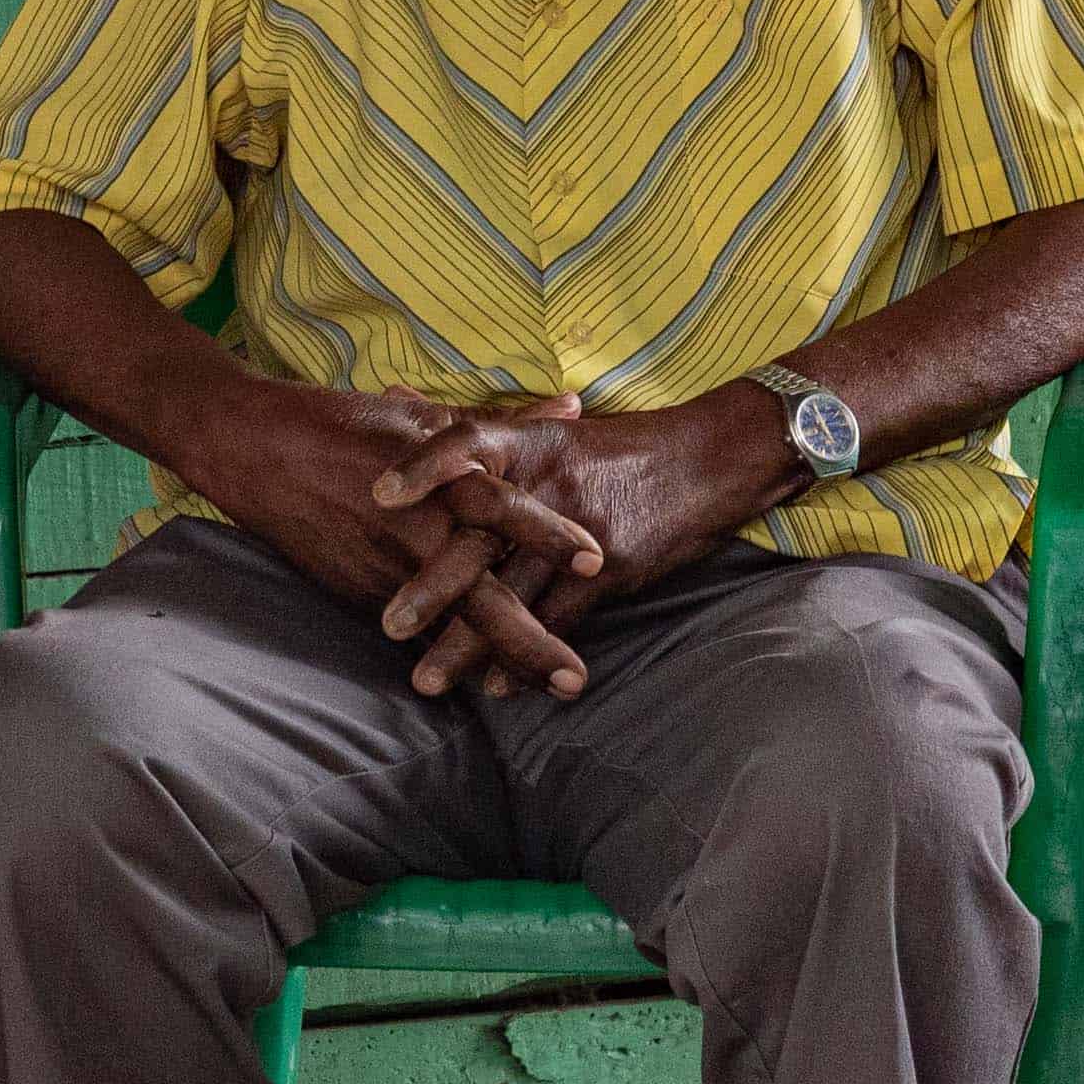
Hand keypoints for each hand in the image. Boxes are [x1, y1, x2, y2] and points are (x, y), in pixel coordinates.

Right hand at [177, 375, 604, 696]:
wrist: (257, 448)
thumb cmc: (350, 422)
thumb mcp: (432, 414)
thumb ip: (506, 424)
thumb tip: (573, 405)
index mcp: (439, 475)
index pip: (503, 507)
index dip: (548, 534)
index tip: (595, 561)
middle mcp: (416, 525)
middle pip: (480, 591)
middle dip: (529, 639)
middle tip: (575, 678)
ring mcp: (385, 564)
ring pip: (447, 622)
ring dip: (490, 661)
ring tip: (530, 695)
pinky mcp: (360, 587)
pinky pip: (413, 627)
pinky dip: (443, 652)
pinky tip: (476, 682)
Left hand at [369, 391, 790, 694]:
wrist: (708, 460)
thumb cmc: (616, 449)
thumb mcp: (547, 427)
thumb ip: (471, 429)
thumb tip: (392, 397)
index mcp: (525, 441)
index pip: (461, 441)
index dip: (419, 466)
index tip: (376, 496)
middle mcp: (546, 482)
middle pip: (478, 537)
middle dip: (431, 588)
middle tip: (387, 627)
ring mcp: (577, 527)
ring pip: (514, 593)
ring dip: (469, 643)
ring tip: (428, 681)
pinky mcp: (609, 567)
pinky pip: (559, 618)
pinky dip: (527, 655)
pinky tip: (498, 686)